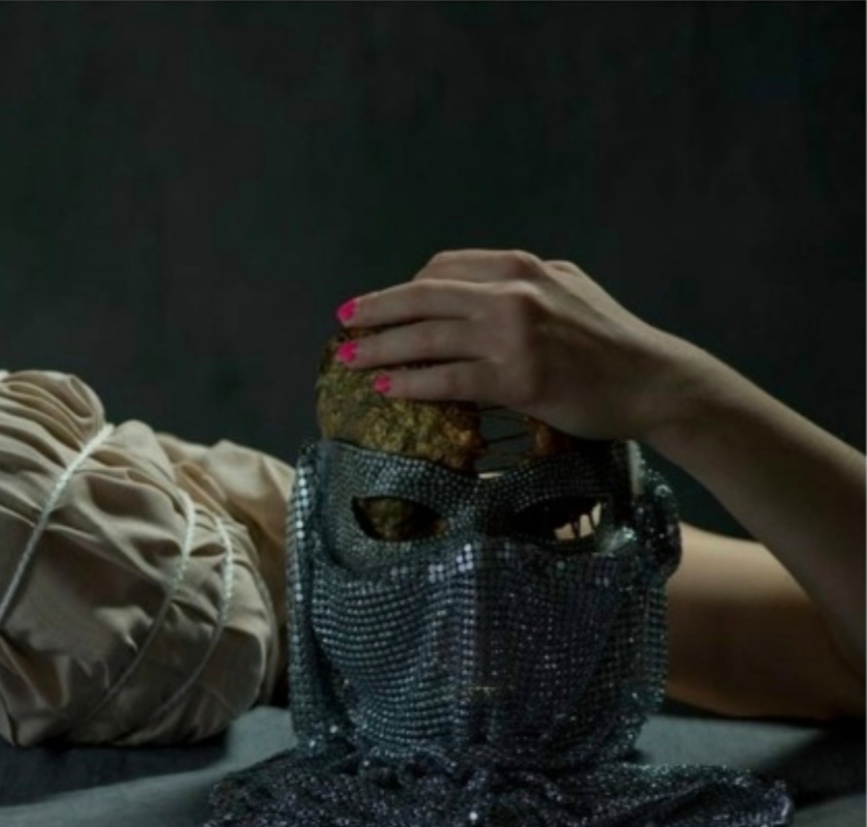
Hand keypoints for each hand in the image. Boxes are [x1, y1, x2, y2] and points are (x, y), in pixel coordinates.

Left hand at [336, 249, 706, 442]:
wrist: (655, 382)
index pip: (443, 267)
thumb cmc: (611, 341)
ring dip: (380, 348)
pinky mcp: (519, 378)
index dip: (402, 287)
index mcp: (521, 267)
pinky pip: (449, 379)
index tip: (378, 304)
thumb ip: (522, 284)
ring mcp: (515, 334)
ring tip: (350, 360)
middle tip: (342, 322)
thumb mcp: (567, 289)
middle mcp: (513, 292)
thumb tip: (477, 287)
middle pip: (423, 295)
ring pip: (428, 337)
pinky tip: (388, 388)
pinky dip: (412, 383)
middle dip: (374, 309)